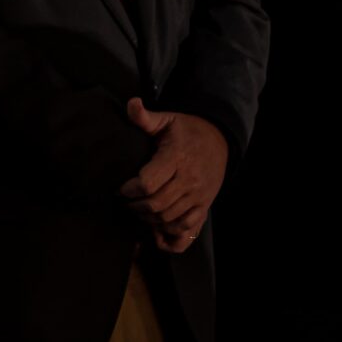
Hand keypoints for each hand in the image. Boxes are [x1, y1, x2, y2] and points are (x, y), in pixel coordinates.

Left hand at [119, 98, 227, 253]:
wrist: (219, 140)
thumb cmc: (186, 131)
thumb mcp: (167, 120)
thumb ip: (145, 117)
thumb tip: (131, 104)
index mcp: (177, 157)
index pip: (148, 183)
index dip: (130, 189)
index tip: (122, 188)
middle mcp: (190, 179)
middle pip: (157, 205)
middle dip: (136, 207)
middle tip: (128, 201)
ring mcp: (199, 196)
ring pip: (169, 220)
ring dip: (149, 220)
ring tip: (140, 211)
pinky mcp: (204, 207)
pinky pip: (187, 231)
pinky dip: (170, 237)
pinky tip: (158, 232)